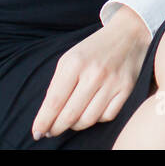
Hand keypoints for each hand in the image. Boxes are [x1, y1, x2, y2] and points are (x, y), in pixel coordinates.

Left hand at [31, 5, 151, 140]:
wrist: (128, 33)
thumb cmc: (93, 49)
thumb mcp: (70, 58)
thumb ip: (58, 85)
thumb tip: (47, 115)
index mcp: (74, 63)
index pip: (54, 102)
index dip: (43, 121)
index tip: (37, 132)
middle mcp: (94, 74)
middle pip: (69, 115)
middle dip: (56, 128)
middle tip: (51, 132)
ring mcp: (112, 82)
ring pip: (88, 120)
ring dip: (75, 125)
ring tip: (70, 121)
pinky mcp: (127, 89)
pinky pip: (107, 116)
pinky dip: (96, 119)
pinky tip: (90, 113)